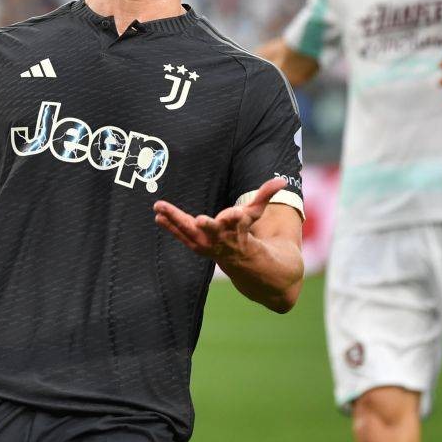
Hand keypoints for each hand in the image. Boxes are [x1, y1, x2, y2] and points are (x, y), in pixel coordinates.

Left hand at [152, 177, 286, 261]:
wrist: (239, 261)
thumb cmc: (246, 231)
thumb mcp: (257, 213)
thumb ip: (266, 195)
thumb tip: (283, 180)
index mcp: (239, 229)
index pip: (240, 223)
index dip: (237, 218)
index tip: (236, 214)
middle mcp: (222, 238)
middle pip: (214, 230)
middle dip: (208, 226)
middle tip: (199, 220)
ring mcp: (207, 244)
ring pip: (191, 233)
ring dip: (175, 220)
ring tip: (160, 210)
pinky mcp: (196, 245)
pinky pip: (182, 236)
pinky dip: (170, 227)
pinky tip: (157, 217)